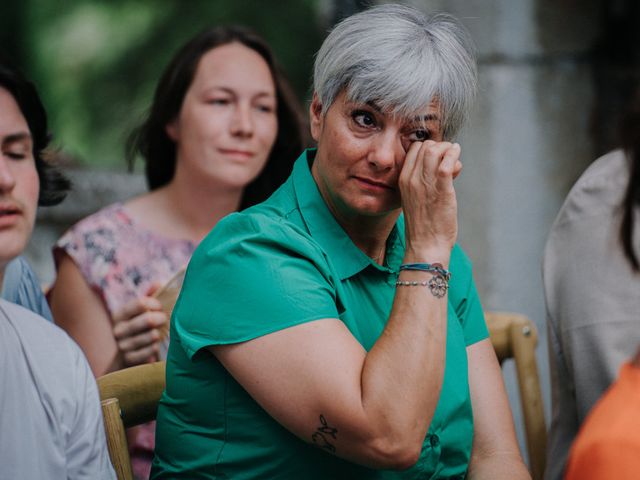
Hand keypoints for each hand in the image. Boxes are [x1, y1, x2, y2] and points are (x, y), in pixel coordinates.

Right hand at [112, 284, 166, 367]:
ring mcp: (122, 345)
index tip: (160, 307)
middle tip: (163, 319)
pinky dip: (155, 347)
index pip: (141, 303)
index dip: (156, 304)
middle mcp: (118, 330)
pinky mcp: (129, 359)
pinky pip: (149, 351)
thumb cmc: (139, 325)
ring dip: (159, 333)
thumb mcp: (141, 310)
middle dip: (161, 318)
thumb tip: (159, 283)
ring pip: (151, 336)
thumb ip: (150, 296)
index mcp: (120, 314)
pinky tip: (154, 344)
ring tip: (159, 332)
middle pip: (148, 319)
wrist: (129, 352)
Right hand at [398, 140, 461, 261]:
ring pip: (434, 150)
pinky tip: (457, 159)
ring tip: (455, 158)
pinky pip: (446, 163)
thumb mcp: (417, 198)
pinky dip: (454, 156)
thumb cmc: (424, 224)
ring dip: (449, 149)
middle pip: (425, 146)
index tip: (440, 159)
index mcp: (403, 180)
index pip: (414, 149)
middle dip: (440, 146)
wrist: (425, 245)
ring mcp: (425, 184)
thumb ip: (428, 180)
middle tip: (449, 159)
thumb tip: (448, 164)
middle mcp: (412, 179)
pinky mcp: (441, 190)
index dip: (429, 148)